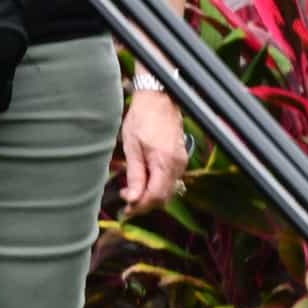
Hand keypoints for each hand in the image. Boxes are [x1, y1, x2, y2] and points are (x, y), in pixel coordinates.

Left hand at [114, 85, 187, 211]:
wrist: (159, 99)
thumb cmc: (143, 118)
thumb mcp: (132, 147)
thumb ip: (135, 175)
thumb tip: (132, 199)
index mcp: (164, 162)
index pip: (155, 196)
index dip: (140, 206)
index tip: (125, 208)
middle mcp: (177, 165)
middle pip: (164, 197)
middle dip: (145, 204)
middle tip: (126, 204)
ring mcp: (181, 162)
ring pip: (168, 190)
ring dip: (151, 196)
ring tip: (132, 193)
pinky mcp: (180, 158)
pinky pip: (170, 180)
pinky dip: (157, 186)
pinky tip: (143, 181)